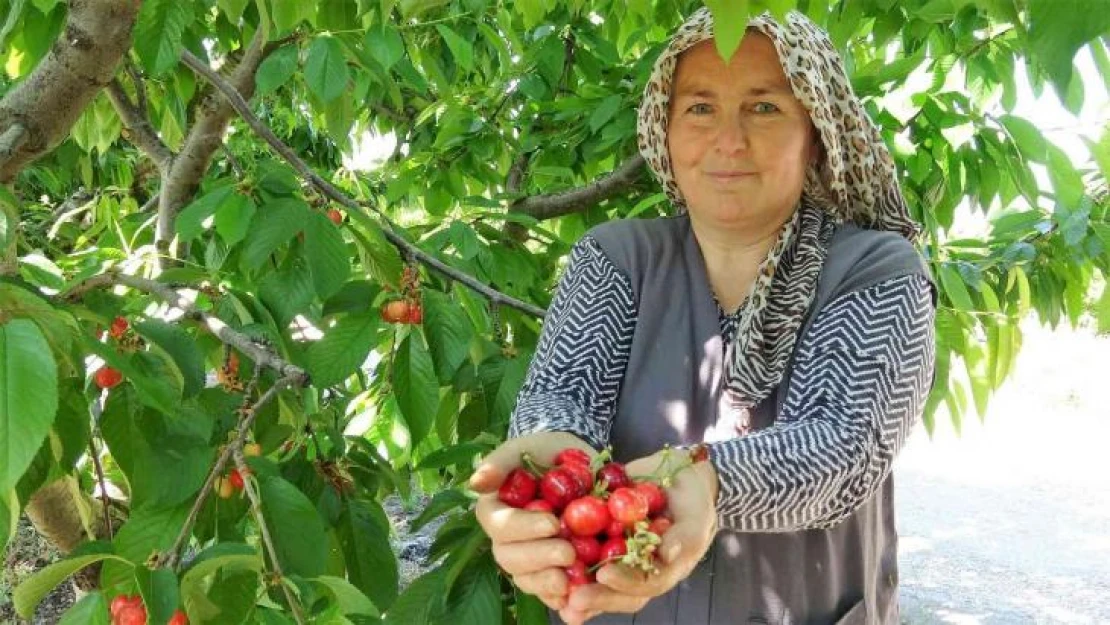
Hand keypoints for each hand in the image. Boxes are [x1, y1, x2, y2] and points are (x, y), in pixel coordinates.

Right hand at [470, 432, 597, 611]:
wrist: (575, 463)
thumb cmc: (544, 451)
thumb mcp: (523, 448)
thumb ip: (500, 461)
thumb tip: (477, 483)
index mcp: (495, 512)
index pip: (499, 526)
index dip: (523, 528)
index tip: (552, 522)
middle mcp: (506, 540)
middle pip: (510, 558)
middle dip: (538, 558)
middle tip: (568, 552)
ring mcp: (527, 558)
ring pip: (527, 580)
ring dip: (547, 583)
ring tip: (573, 578)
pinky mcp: (549, 570)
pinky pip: (549, 593)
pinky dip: (562, 600)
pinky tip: (577, 605)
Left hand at [558, 448, 718, 624]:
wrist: (679, 474)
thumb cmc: (694, 498)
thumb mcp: (698, 514)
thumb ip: (686, 536)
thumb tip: (666, 555)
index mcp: (662, 570)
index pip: (644, 586)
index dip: (625, 584)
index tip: (606, 574)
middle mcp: (637, 569)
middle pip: (615, 591)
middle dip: (595, 596)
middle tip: (572, 599)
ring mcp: (618, 555)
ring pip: (595, 579)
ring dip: (575, 588)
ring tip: (554, 591)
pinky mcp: (601, 536)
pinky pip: (582, 553)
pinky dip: (565, 560)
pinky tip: (543, 561)